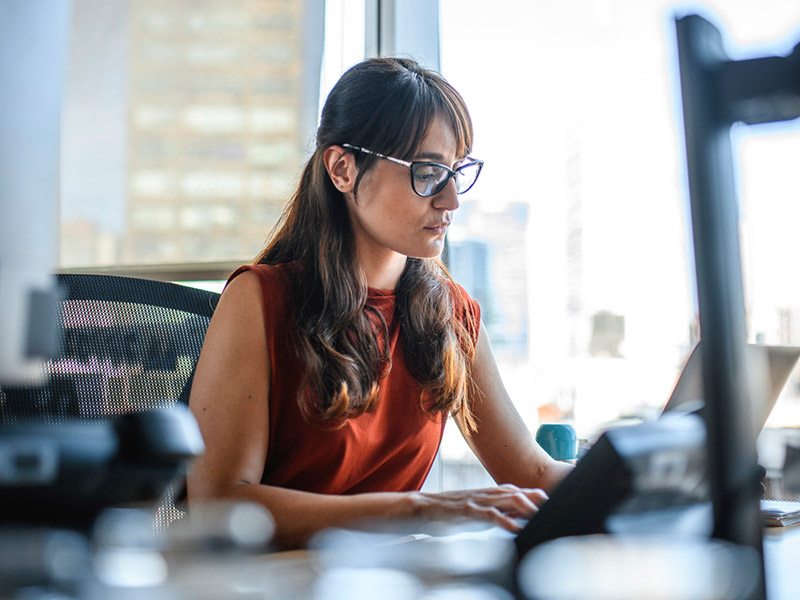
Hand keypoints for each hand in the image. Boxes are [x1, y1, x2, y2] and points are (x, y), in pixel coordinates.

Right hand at [412, 484, 547, 531]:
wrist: (423, 508)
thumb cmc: (451, 513)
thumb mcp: (479, 513)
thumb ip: (499, 514)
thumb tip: (520, 520)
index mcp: (490, 494)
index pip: (519, 492)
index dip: (536, 497)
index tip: (552, 503)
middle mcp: (487, 494)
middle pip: (518, 492)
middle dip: (537, 499)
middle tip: (554, 507)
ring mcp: (478, 500)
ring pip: (508, 499)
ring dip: (526, 507)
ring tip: (541, 515)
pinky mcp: (468, 510)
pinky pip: (490, 515)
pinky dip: (506, 521)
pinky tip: (516, 529)